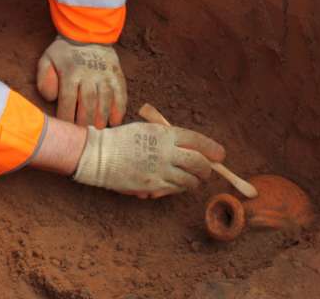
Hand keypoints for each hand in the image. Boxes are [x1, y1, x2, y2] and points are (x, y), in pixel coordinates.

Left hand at [37, 35, 127, 127]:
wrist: (88, 33)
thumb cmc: (64, 52)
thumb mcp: (47, 60)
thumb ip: (44, 79)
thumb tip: (52, 98)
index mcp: (71, 73)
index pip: (68, 100)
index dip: (67, 117)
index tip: (66, 129)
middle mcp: (89, 75)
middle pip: (88, 103)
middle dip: (85, 121)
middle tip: (83, 134)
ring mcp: (105, 75)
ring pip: (105, 100)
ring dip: (102, 117)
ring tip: (98, 130)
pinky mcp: (117, 75)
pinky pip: (120, 94)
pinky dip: (119, 109)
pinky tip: (115, 121)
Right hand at [72, 122, 225, 197]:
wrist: (99, 156)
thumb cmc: (123, 140)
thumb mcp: (149, 130)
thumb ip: (170, 138)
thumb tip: (192, 147)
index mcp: (166, 134)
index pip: (198, 141)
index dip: (213, 149)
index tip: (220, 155)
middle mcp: (166, 152)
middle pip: (199, 163)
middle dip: (207, 169)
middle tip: (208, 171)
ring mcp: (160, 170)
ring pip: (189, 180)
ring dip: (195, 181)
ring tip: (193, 179)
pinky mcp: (152, 185)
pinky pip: (174, 189)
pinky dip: (179, 188)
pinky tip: (176, 185)